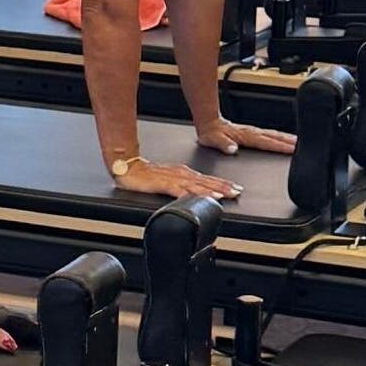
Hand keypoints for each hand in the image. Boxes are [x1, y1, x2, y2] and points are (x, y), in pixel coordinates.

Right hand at [111, 157, 241, 200]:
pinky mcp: (163, 184)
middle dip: (223, 186)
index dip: (222, 183)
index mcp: (184, 172)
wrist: (127, 168)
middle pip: (206, 181)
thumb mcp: (167, 179)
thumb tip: (196, 194)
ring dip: (211, 190)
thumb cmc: (145, 175)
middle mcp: (181, 174)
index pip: (207, 178)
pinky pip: (181, 190)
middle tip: (238, 191)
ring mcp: (173, 178)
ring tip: (225, 194)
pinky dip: (193, 194)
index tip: (237, 187)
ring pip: (197, 185)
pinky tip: (200, 197)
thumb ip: (181, 186)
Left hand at [196, 118, 295, 156]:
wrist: (207, 123)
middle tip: (304, 145)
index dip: (280, 146)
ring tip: (299, 142)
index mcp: (245, 136)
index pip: (266, 142)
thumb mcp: (213, 140)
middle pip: (274, 137)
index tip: (292, 149)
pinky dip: (279, 137)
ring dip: (286, 138)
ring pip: (273, 134)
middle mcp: (251, 132)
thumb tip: (232, 149)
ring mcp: (252, 131)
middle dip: (289, 141)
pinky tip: (284, 140)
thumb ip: (223, 145)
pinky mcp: (251, 132)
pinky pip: (269, 134)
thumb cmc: (210, 133)